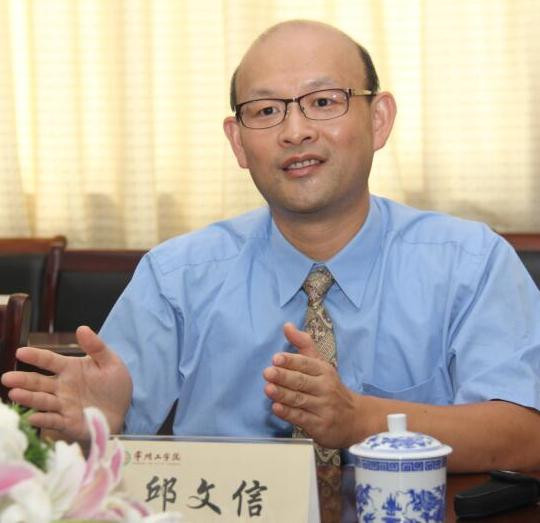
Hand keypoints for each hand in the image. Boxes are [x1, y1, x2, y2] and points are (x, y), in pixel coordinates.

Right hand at [1, 326, 131, 442]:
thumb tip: (82, 328)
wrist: (123, 408)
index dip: (36, 356)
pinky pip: (54, 421)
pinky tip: (33, 417)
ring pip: (43, 401)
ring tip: (14, 394)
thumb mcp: (110, 362)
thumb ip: (96, 347)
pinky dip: (44, 419)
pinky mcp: (69, 422)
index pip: (49, 361)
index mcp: (70, 369)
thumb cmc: (113, 383)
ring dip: (29, 398)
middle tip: (7, 377)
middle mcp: (62, 387)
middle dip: (23, 380)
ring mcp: (64, 405)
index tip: (20, 352)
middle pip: (39, 382)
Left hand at [263, 322, 358, 447]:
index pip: (306, 364)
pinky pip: (301, 418)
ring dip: (283, 394)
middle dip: (284, 377)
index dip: (291, 361)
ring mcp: (323, 407)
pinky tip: (276, 408)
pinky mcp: (319, 425)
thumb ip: (303, 344)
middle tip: (267, 372)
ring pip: (300, 399)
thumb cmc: (329, 387)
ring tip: (268, 389)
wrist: (354, 418)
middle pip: (301, 381)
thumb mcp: (320, 364)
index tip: (276, 358)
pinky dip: (288, 413)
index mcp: (324, 370)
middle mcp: (325, 387)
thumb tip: (286, 325)